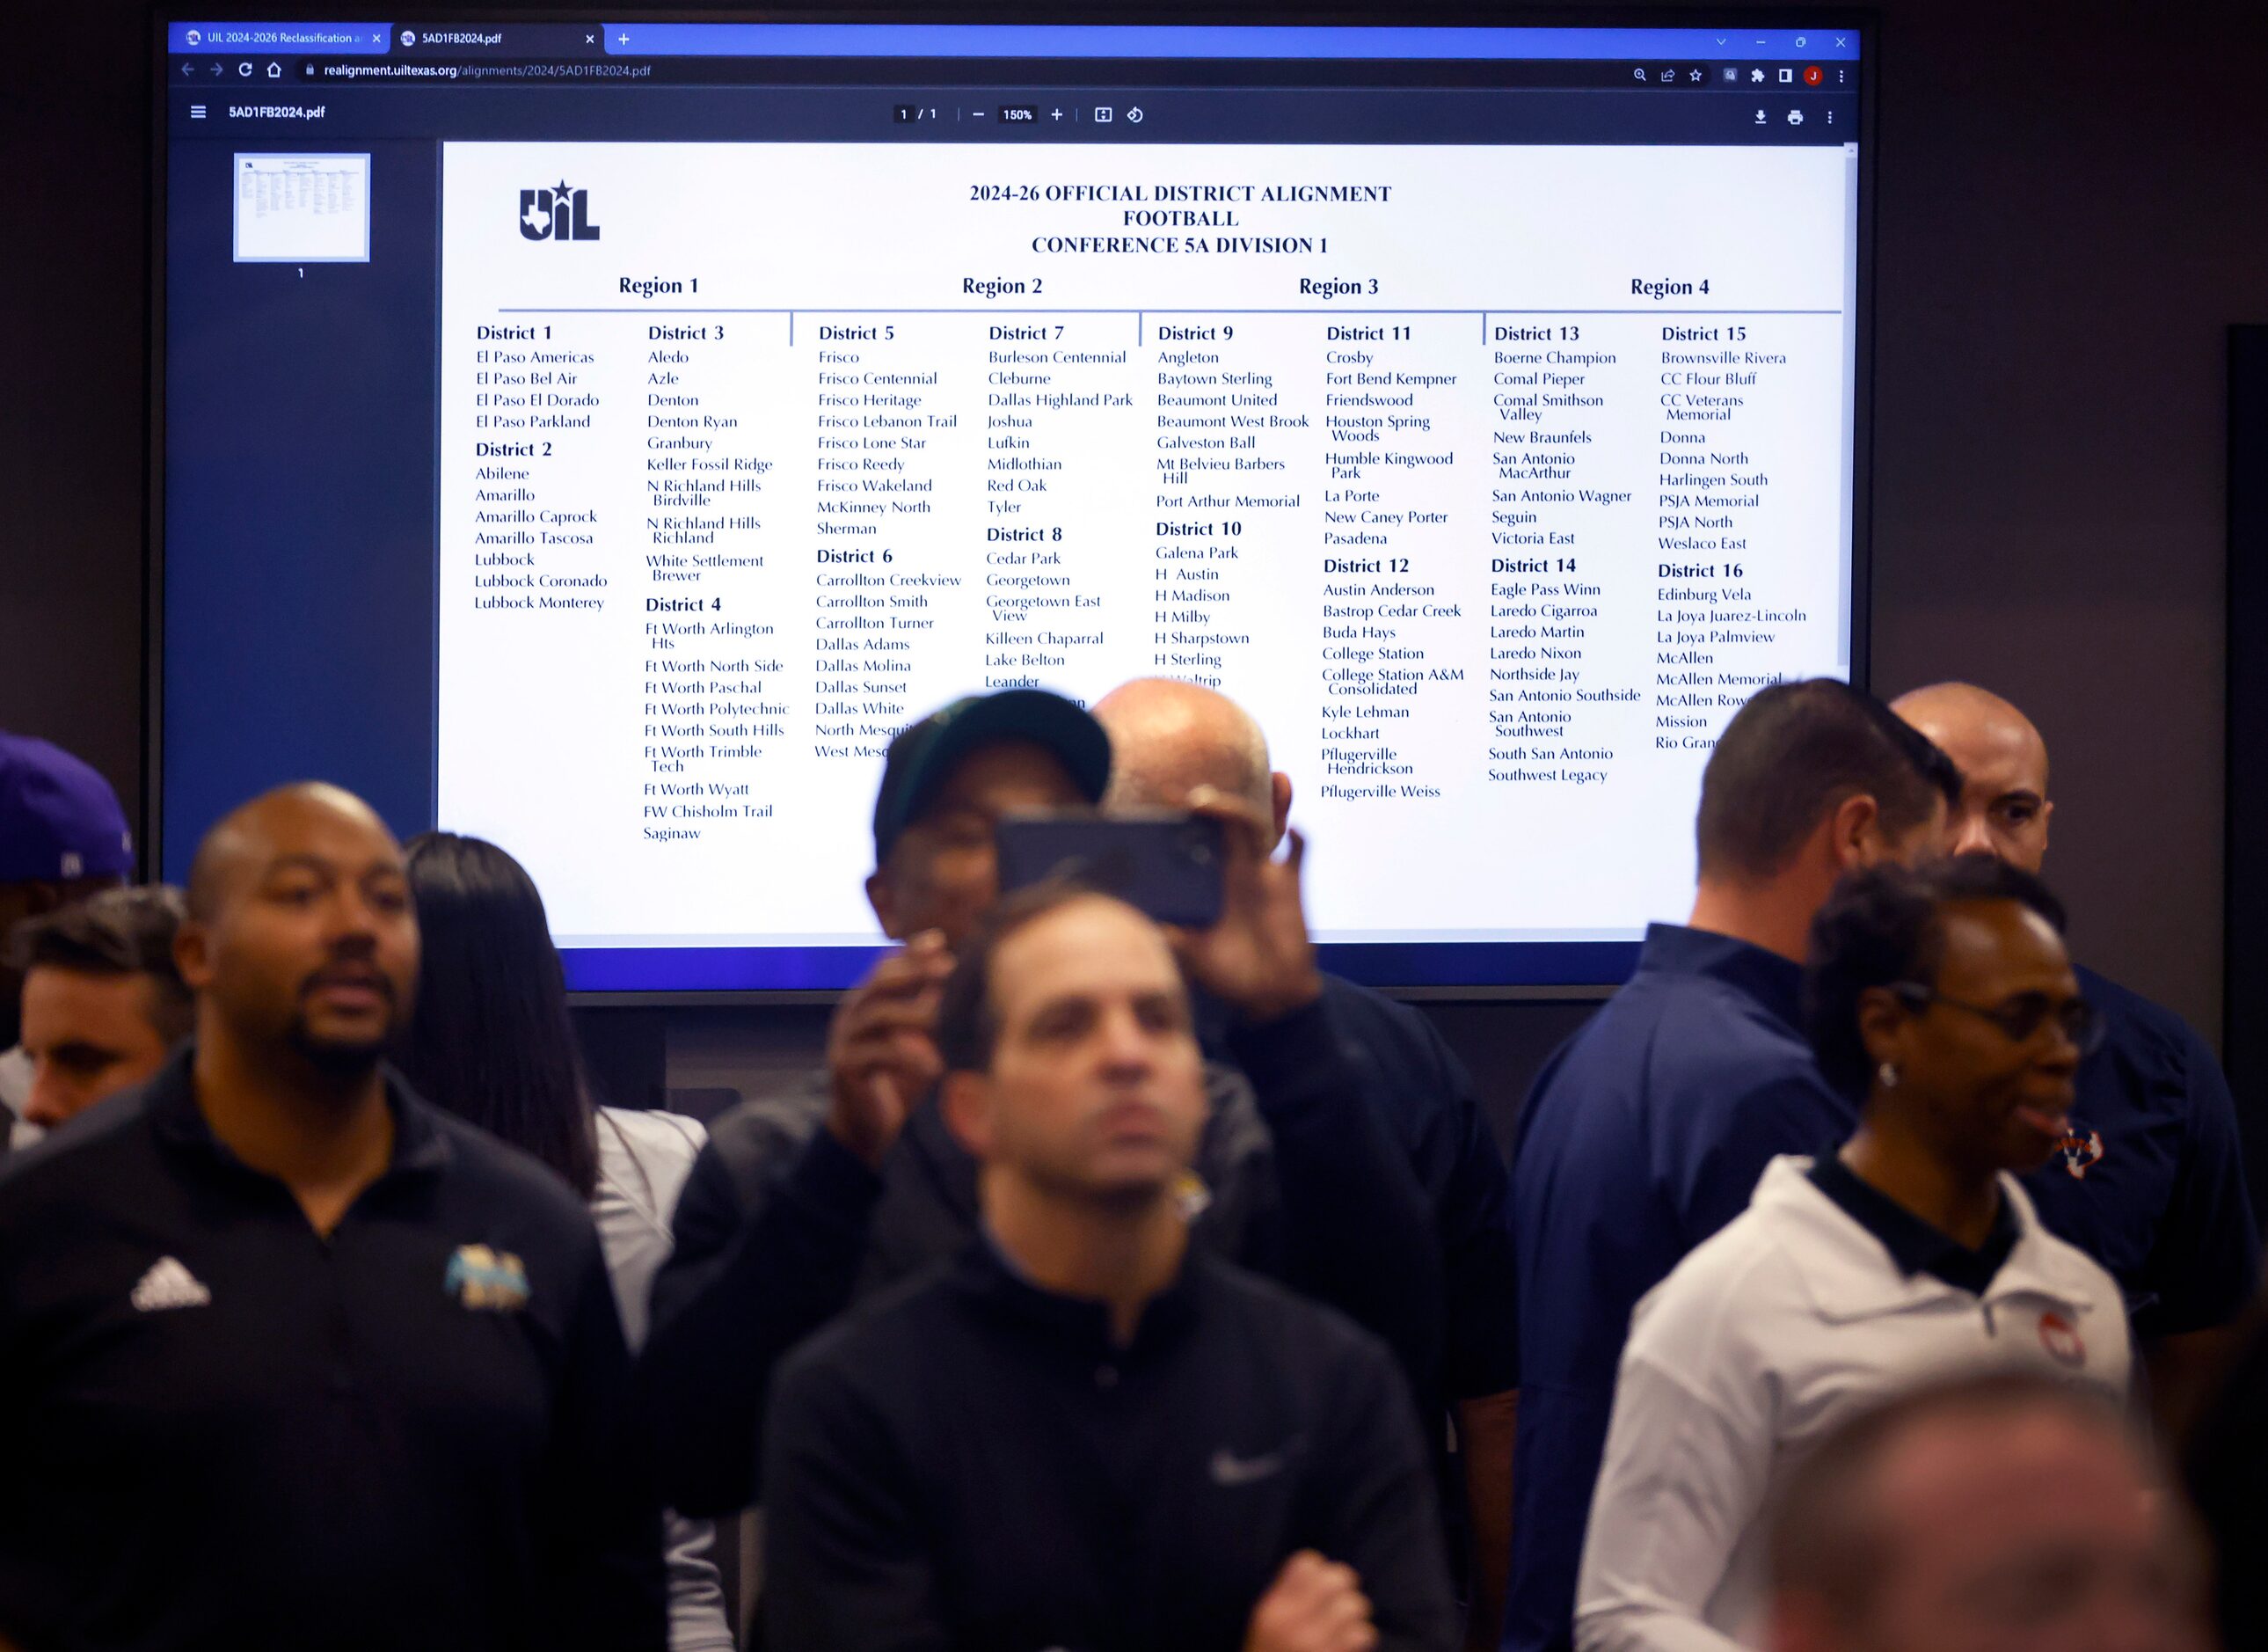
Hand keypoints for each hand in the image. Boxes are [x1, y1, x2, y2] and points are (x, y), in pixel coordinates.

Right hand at [824, 931, 953, 1167]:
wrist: (866, 1127)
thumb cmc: (897, 1080)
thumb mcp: (917, 1043)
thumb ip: (927, 1013)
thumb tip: (955, 981)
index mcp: (867, 1004)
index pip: (886, 967)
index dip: (911, 952)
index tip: (941, 940)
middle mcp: (851, 1016)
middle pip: (880, 982)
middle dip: (915, 970)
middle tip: (949, 967)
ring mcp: (844, 1040)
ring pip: (879, 1014)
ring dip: (915, 1013)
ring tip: (945, 1019)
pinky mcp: (844, 1067)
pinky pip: (877, 1054)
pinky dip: (908, 1057)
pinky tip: (934, 1066)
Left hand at [1169, 787, 1323, 1023]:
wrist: (1271, 994)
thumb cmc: (1227, 974)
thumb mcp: (1192, 956)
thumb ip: (1173, 938)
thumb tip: (1141, 924)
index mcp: (1207, 879)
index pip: (1194, 839)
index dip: (1182, 820)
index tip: (1165, 799)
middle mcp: (1232, 869)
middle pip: (1229, 824)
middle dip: (1220, 804)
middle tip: (1199, 796)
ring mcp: (1262, 874)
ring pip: (1266, 829)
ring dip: (1273, 804)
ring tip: (1276, 779)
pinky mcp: (1289, 887)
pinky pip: (1297, 855)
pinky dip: (1299, 841)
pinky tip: (1296, 830)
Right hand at [1245, 1551, 1377, 1651]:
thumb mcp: (1264, 1624)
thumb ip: (1286, 1597)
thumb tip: (1321, 1570)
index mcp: (1273, 1610)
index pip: (1307, 1563)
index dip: (1318, 1570)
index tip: (1316, 1585)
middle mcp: (1293, 1623)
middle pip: (1337, 1578)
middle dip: (1343, 1586)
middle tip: (1338, 1598)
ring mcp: (1315, 1645)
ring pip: (1355, 1605)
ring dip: (1354, 1613)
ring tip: (1344, 1622)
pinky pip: (1363, 1633)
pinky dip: (1360, 1635)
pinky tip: (1349, 1642)